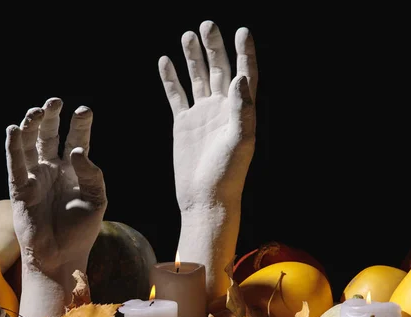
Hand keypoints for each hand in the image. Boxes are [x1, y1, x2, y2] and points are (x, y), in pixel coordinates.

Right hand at [5, 98, 106, 316]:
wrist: (62, 256)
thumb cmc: (82, 230)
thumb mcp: (96, 199)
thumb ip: (93, 175)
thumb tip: (77, 151)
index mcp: (74, 171)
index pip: (76, 141)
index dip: (79, 125)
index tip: (84, 110)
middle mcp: (53, 170)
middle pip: (49, 136)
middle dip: (51, 117)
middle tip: (55, 101)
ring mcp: (35, 177)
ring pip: (29, 145)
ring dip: (31, 126)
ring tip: (37, 111)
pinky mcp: (20, 188)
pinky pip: (15, 164)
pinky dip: (13, 147)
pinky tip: (15, 129)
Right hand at [159, 20, 256, 209]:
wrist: (204, 197)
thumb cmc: (227, 174)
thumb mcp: (240, 141)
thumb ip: (242, 109)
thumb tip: (240, 77)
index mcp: (239, 111)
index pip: (245, 74)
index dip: (245, 53)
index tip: (242, 31)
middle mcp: (221, 109)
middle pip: (219, 70)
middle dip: (214, 47)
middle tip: (207, 24)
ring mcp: (201, 115)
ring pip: (197, 78)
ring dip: (193, 57)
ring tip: (187, 35)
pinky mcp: (183, 124)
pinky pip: (176, 95)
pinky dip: (170, 79)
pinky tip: (166, 61)